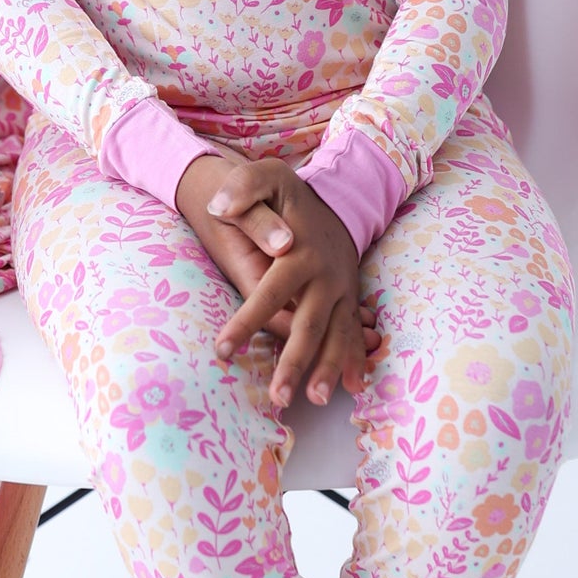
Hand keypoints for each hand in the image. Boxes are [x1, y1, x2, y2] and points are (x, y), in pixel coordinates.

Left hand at [174, 151, 368, 410]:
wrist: (333, 198)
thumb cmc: (285, 193)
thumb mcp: (264, 177)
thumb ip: (242, 189)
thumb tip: (223, 209)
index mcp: (300, 253)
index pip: (269, 292)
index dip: (246, 321)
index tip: (222, 349)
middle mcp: (325, 277)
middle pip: (309, 325)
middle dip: (295, 362)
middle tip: (278, 396)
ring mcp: (341, 291)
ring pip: (336, 336)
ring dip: (327, 369)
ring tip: (313, 400)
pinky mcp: (348, 301)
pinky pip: (353, 334)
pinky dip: (355, 360)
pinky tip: (354, 387)